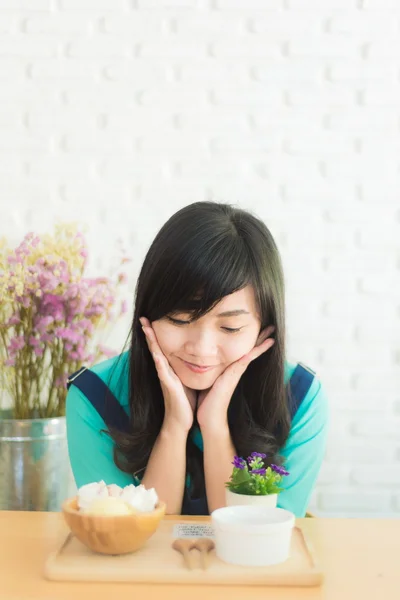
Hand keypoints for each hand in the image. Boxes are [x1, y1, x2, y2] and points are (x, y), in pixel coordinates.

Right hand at [140, 317, 196, 432]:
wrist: (180, 422)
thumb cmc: (185, 401)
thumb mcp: (187, 379)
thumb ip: (188, 367)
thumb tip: (196, 355)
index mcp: (170, 368)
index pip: (162, 347)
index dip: (157, 333)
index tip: (153, 318)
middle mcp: (165, 371)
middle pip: (155, 348)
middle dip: (149, 333)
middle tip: (143, 317)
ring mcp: (165, 378)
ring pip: (156, 356)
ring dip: (151, 343)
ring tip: (145, 328)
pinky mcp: (169, 387)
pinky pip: (163, 373)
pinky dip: (159, 363)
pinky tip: (156, 355)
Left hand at [196, 326, 275, 431]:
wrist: (210, 418)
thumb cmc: (207, 400)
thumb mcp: (208, 380)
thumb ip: (209, 370)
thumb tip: (202, 361)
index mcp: (229, 369)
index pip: (242, 352)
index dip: (250, 342)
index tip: (258, 331)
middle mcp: (235, 370)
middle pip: (250, 350)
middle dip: (260, 339)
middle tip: (271, 327)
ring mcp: (236, 373)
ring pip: (250, 353)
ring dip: (261, 343)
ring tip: (271, 333)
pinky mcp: (234, 376)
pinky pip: (246, 360)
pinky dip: (255, 352)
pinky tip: (264, 345)